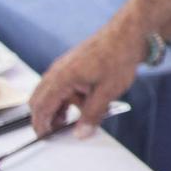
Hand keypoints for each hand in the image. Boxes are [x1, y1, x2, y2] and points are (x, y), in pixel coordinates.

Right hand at [30, 20, 145, 137]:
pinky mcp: (73, 64)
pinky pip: (62, 84)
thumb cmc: (119, 56)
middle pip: (40, 100)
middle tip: (62, 130)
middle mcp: (57, 70)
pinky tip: (87, 101)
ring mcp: (64, 66)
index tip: (46, 138)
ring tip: (82, 115)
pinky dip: (69, 96)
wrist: (129, 32)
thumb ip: (92, 114)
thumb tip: (81, 134)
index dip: (41, 125)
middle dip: (48, 117)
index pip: (40, 107)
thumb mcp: (107, 92)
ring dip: (61, 106)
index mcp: (61, 78)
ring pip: (52, 93)